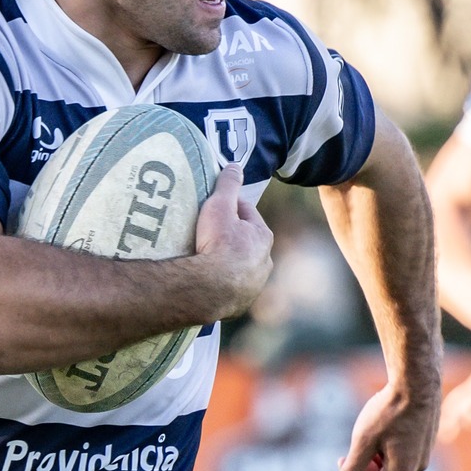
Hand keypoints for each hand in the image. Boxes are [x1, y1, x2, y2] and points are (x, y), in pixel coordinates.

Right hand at [193, 163, 273, 317]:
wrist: (209, 290)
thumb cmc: (217, 244)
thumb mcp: (219, 206)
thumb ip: (227, 185)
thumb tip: (235, 165)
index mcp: (263, 237)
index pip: (246, 214)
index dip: (229, 208)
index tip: (213, 208)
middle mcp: (264, 263)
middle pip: (245, 242)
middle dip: (230, 237)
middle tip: (206, 234)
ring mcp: (253, 286)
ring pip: (240, 268)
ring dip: (227, 263)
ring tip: (206, 259)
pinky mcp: (240, 305)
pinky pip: (231, 290)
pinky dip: (222, 284)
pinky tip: (208, 282)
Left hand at [333, 370, 440, 470]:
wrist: (417, 381)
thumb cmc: (388, 411)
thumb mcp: (363, 441)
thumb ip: (351, 470)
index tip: (343, 458)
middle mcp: (418, 468)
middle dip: (364, 469)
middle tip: (353, 449)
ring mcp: (425, 455)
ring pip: (393, 467)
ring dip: (375, 458)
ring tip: (369, 435)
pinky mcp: (427, 441)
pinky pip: (403, 454)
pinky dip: (388, 447)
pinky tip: (384, 426)